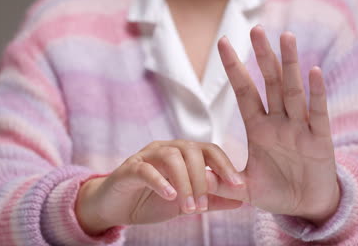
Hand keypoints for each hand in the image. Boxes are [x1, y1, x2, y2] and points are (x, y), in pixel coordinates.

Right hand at [75, 140, 242, 234]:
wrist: (115, 207)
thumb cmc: (150, 201)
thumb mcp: (185, 203)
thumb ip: (211, 200)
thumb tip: (242, 201)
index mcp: (182, 154)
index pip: (209, 151)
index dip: (225, 165)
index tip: (238, 186)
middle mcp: (166, 149)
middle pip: (192, 150)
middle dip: (202, 179)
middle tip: (203, 206)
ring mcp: (146, 156)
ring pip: (171, 157)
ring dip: (184, 183)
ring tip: (188, 207)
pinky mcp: (129, 168)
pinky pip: (146, 169)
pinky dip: (160, 181)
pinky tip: (170, 196)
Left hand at [210, 26, 339, 224]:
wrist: (305, 208)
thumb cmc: (275, 192)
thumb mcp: (244, 189)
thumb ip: (220, 183)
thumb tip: (194, 176)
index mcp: (258, 128)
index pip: (244, 92)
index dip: (235, 68)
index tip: (223, 43)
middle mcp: (278, 122)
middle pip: (270, 83)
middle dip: (263, 57)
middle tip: (255, 29)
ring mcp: (299, 128)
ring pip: (293, 91)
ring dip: (290, 65)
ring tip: (285, 37)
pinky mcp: (319, 140)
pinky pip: (317, 113)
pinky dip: (316, 93)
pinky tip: (313, 71)